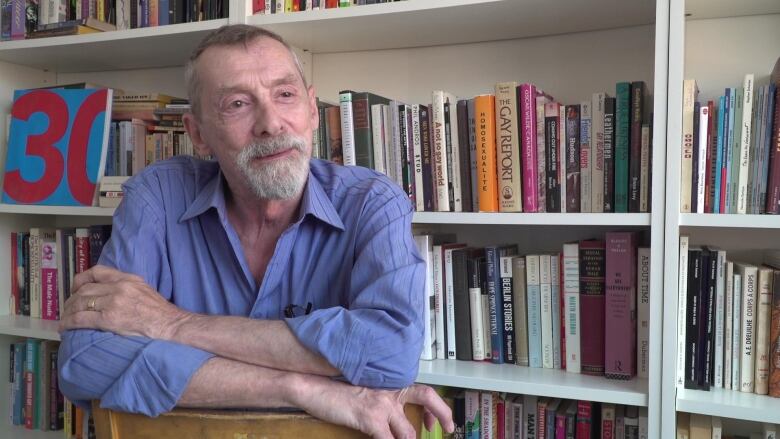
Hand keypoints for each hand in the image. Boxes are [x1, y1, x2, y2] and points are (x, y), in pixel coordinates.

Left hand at [59, 265, 188, 338]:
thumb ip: (127, 288)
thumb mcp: (144, 290)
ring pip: (79, 303)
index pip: (97, 271)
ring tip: (65, 319)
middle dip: (72, 300)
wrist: (171, 326)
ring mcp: (113, 302)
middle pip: (85, 289)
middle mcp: (119, 287)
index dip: (81, 279)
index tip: (76, 288)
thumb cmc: (160, 313)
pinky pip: (81, 319)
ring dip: (68, 312)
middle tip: (69, 309)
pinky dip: (69, 323)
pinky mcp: (109, 319)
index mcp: (128, 278)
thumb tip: (108, 294)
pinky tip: (65, 328)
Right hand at [295, 377, 453, 438]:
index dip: (435, 407)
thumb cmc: (337, 392)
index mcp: (390, 383)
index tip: (433, 422)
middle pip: (427, 397)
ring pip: (408, 431)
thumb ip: (383, 401)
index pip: (422, 390)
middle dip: (442, 414)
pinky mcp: (370, 418)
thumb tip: (395, 418)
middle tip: (448, 428)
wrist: (315, 387)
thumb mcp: (366, 391)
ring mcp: (382, 404)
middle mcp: (390, 390)